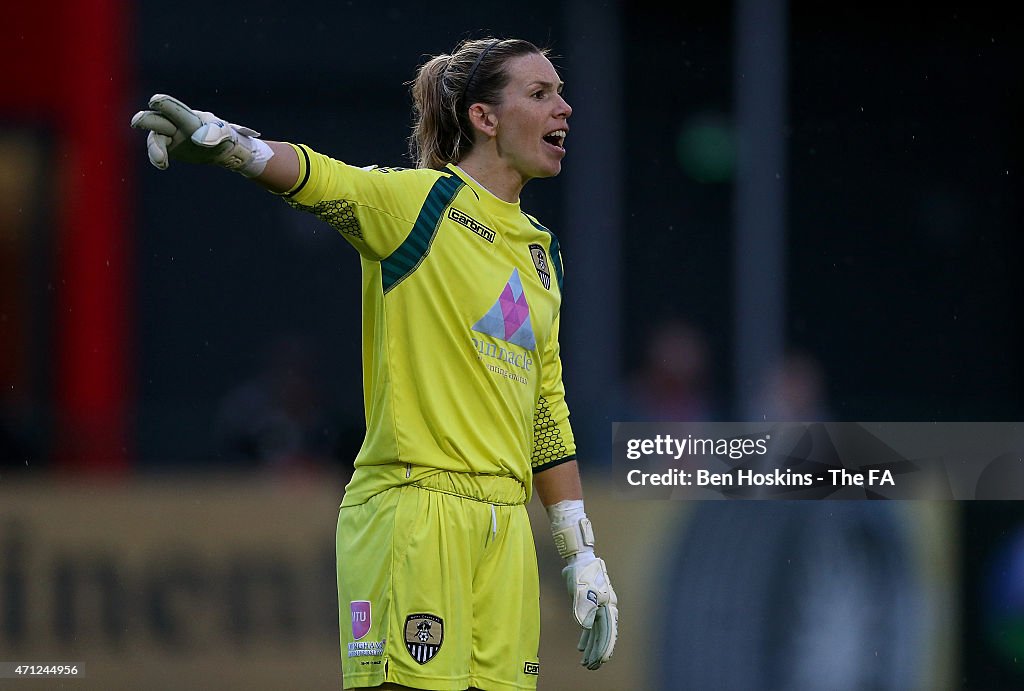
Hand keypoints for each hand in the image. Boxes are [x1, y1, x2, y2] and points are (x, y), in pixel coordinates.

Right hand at [130, 94, 270, 175]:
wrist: (220, 148)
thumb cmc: (222, 136)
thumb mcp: (223, 133)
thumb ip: (214, 133)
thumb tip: (198, 139)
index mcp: (189, 117)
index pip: (175, 108)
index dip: (165, 104)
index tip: (155, 100)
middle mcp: (175, 124)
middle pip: (156, 120)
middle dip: (146, 119)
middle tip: (137, 121)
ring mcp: (169, 136)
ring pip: (155, 139)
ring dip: (154, 149)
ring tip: (161, 161)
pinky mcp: (168, 148)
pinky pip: (157, 153)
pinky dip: (156, 158)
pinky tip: (163, 165)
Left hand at [563, 555, 617, 668]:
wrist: (579, 559)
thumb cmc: (581, 573)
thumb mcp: (581, 589)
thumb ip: (583, 607)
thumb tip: (585, 627)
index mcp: (607, 606)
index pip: (607, 631)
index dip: (604, 648)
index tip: (600, 662)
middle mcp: (605, 609)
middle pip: (603, 635)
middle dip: (598, 652)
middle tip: (591, 667)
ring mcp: (598, 608)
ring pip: (596, 632)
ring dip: (591, 647)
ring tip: (585, 662)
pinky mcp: (590, 606)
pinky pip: (590, 626)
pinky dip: (586, 637)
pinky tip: (581, 647)